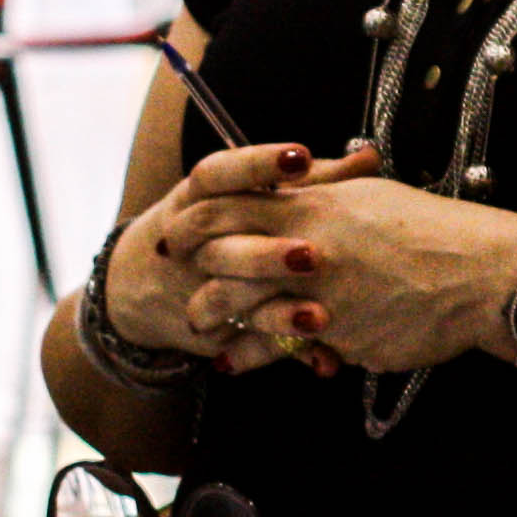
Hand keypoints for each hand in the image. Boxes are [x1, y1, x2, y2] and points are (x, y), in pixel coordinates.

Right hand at [105, 139, 377, 377]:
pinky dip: (287, 352)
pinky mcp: (214, 333)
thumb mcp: (253, 195)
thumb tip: (369, 158)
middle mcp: (190, 242)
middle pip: (217, 244)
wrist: (148, 284)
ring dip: (275, 312)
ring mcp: (197, 290)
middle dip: (264, 251)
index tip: (302, 159)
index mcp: (198, 198)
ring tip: (319, 319)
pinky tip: (325, 359)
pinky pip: (250, 348)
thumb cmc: (223, 226)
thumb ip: (314, 181)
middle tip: (312, 255)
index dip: (258, 165)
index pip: (218, 174)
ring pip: (229, 301)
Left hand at [165, 145, 516, 374]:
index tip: (182, 232)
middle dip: (194, 273)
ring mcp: (321, 296)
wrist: (482, 274)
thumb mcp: (370, 195)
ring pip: (244, 309)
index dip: (194, 219)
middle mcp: (309, 249)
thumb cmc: (432, 229)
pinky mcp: (339, 337)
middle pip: (222, 258)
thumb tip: (297, 182)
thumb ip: (325, 191)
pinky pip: (284, 349)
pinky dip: (257, 356)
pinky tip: (237, 362)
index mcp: (313, 205)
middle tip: (181, 282)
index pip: (228, 203)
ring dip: (216, 320)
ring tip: (202, 331)